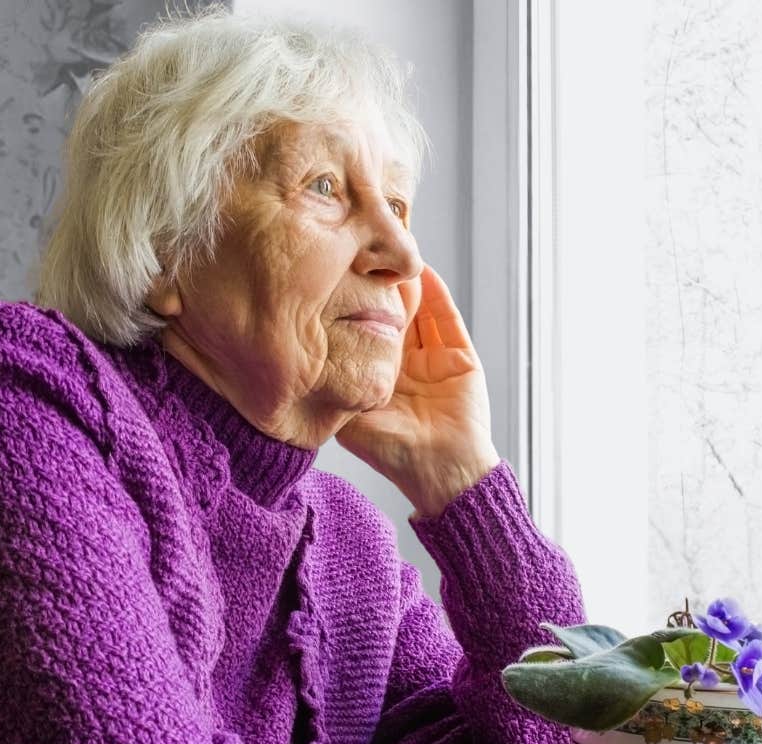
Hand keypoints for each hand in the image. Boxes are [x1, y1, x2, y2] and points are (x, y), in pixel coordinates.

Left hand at [336, 265, 499, 517]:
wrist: (441, 472)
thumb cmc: (392, 453)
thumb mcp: (350, 417)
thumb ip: (333, 389)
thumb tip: (302, 358)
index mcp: (378, 377)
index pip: (362, 332)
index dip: (351, 307)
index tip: (335, 279)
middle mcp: (404, 365)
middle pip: (390, 316)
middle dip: (378, 287)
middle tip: (363, 254)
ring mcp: (433, 358)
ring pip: (418, 312)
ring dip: (405, 284)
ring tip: (390, 254)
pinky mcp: (459, 356)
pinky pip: (446, 318)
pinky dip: (436, 293)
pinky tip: (422, 271)